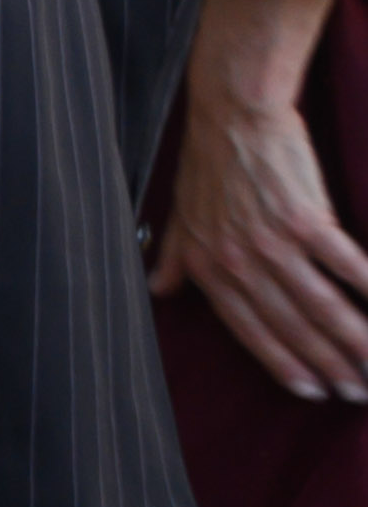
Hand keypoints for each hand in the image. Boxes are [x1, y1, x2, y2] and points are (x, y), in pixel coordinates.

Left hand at [154, 0, 367, 399]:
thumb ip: (172, 258)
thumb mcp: (179, 216)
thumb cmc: (209, 163)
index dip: (281, 363)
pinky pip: (345, 265)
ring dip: (352, 341)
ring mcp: (272, 243)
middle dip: (326, 365)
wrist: (234, 113)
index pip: (248, 330)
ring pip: (319, 306)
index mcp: (207, 267)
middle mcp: (237, 263)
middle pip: (289, 326)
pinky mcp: (305, 220)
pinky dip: (367, 289)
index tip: (310, 391)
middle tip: (356, 393)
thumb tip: (158, 290)